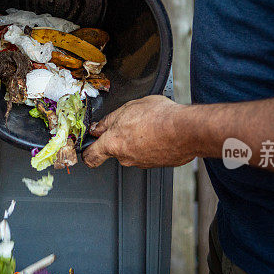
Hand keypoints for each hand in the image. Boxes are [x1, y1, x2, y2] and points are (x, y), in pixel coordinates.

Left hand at [82, 95, 197, 168]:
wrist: (186, 130)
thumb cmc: (159, 117)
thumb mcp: (127, 108)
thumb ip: (109, 120)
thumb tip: (98, 127)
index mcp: (113, 143)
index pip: (91, 156)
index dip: (87, 152)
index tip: (87, 149)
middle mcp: (125, 158)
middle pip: (115, 150)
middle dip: (120, 138)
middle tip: (130, 122)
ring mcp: (142, 163)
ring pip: (134, 151)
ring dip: (138, 140)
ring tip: (150, 125)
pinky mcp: (157, 164)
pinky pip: (150, 154)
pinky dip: (152, 145)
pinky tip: (160, 133)